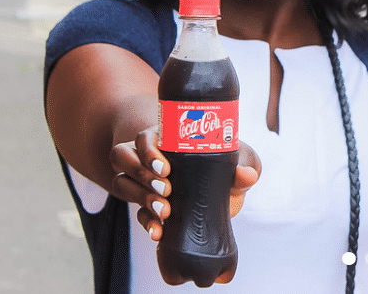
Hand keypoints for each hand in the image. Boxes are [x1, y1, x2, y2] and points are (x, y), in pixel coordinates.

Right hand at [109, 126, 260, 241]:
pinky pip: (135, 212)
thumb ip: (244, 164)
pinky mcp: (145, 204)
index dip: (148, 150)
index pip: (144, 136)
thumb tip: (245, 175)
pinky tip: (158, 231)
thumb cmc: (226, 163)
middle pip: (124, 157)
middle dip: (143, 175)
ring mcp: (142, 180)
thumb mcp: (237, 159)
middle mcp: (147, 155)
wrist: (220, 192)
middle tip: (167, 190)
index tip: (166, 167)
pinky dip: (146, 222)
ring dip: (139, 197)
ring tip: (164, 211)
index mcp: (166, 136)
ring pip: (122, 182)